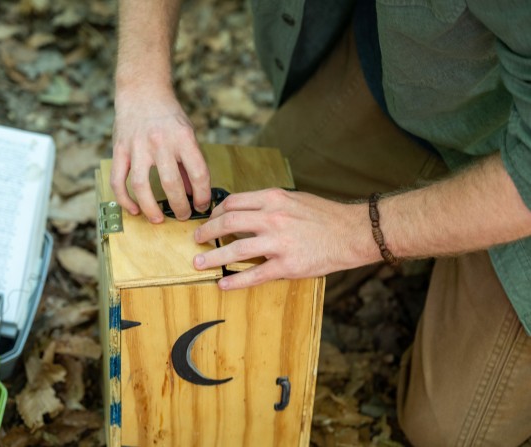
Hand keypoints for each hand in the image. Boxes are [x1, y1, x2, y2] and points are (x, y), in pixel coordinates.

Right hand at [111, 89, 210, 222]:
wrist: (142, 91)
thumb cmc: (168, 116)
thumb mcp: (188, 134)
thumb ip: (190, 163)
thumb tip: (194, 193)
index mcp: (183, 138)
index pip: (198, 174)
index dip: (203, 195)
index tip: (202, 206)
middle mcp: (160, 142)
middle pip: (171, 184)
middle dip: (179, 207)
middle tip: (182, 216)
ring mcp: (137, 146)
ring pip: (141, 186)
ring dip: (151, 208)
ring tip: (158, 220)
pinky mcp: (119, 149)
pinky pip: (119, 181)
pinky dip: (124, 199)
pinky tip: (133, 209)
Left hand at [192, 189, 377, 288]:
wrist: (352, 232)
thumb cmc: (325, 216)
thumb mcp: (294, 198)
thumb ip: (269, 204)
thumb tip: (245, 212)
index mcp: (273, 198)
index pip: (233, 202)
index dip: (215, 212)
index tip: (210, 220)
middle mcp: (273, 218)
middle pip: (227, 223)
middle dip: (207, 232)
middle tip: (197, 240)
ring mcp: (279, 243)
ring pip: (235, 249)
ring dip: (212, 256)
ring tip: (199, 263)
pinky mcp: (287, 265)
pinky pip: (254, 274)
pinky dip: (235, 280)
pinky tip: (223, 283)